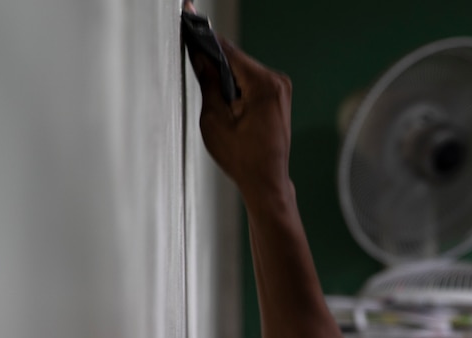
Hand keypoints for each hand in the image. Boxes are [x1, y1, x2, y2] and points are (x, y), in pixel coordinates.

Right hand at [184, 3, 292, 202]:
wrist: (266, 182)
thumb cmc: (243, 159)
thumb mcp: (213, 119)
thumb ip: (207, 82)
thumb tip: (200, 57)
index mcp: (263, 85)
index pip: (228, 50)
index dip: (205, 38)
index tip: (190, 21)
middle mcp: (277, 83)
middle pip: (236, 60)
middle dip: (215, 64)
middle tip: (197, 71)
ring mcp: (281, 90)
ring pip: (244, 71)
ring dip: (227, 78)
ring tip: (216, 102)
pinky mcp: (279, 98)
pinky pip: (252, 83)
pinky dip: (237, 87)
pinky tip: (228, 104)